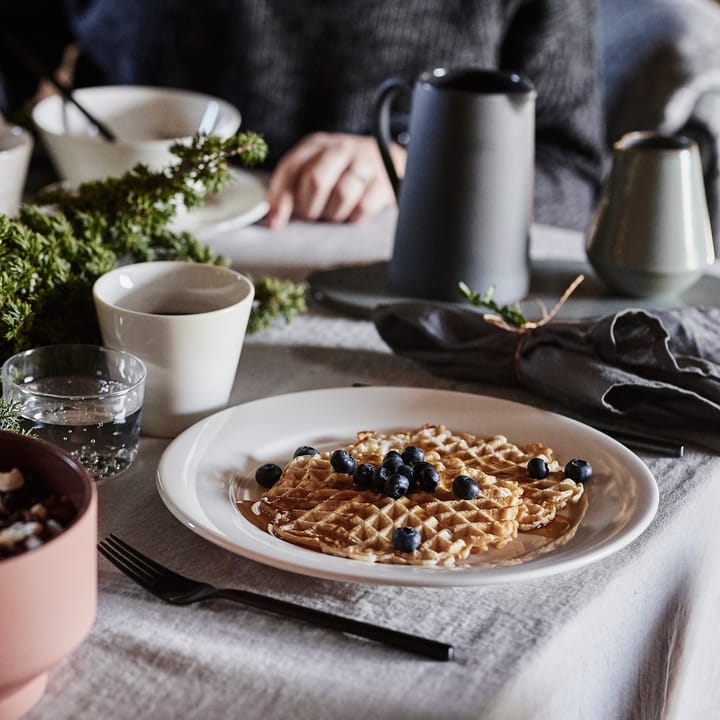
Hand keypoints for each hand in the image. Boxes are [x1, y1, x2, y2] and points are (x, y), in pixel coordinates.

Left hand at [264, 132, 405, 227]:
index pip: (291, 167)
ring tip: (332, 215)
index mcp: (316, 145)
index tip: (275, 222)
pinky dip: (352, 219)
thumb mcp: (316, 169)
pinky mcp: (383, 182)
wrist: (387, 160)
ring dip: (332, 214)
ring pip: (341, 194)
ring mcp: (364, 163)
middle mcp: (340, 149)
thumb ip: (293, 188)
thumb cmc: (342, 172)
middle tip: (311, 217)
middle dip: (309, 207)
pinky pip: (363, 207)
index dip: (280, 197)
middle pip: (317, 179)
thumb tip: (274, 219)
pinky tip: (350, 216)